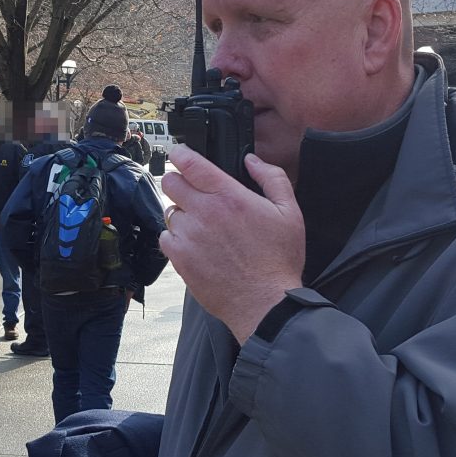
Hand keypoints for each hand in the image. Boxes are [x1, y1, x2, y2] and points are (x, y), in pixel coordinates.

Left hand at [159, 145, 304, 343]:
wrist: (265, 303)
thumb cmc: (279, 260)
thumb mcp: (289, 212)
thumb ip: (272, 178)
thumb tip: (252, 160)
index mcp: (230, 197)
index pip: (191, 164)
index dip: (180, 153)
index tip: (179, 152)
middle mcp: (204, 213)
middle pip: (171, 183)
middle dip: (179, 182)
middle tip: (192, 192)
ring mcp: (189, 237)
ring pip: (169, 211)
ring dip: (181, 213)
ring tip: (202, 226)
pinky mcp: (180, 259)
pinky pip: (165, 238)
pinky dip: (175, 238)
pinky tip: (194, 245)